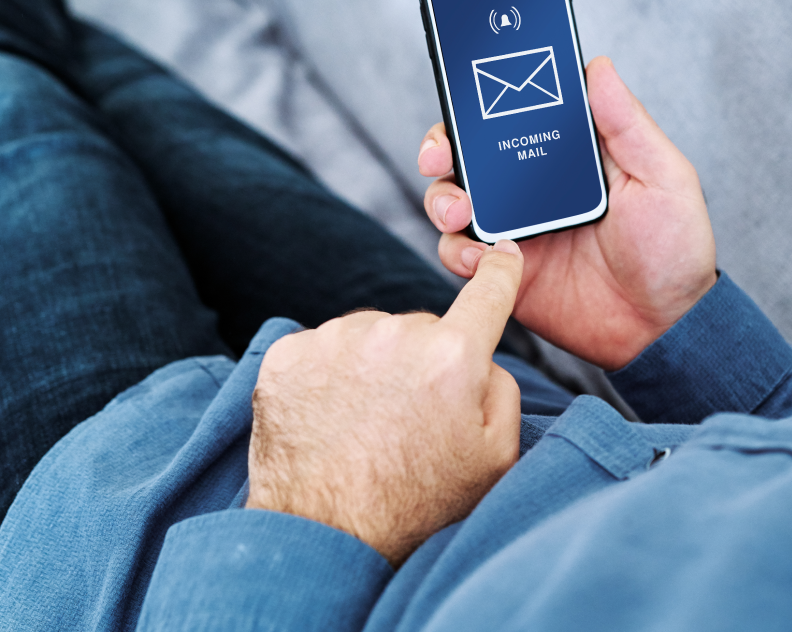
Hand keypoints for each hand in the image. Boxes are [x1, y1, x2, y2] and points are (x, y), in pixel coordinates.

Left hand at [246, 242, 523, 567]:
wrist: (323, 539)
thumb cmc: (417, 505)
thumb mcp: (497, 457)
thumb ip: (504, 390)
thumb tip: (484, 356)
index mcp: (453, 355)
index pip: (488, 292)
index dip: (499, 270)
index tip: (502, 253)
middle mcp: (393, 332)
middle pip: (422, 327)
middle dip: (423, 359)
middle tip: (410, 418)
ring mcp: (334, 340)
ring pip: (370, 335)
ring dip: (373, 365)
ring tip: (366, 424)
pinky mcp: (287, 354)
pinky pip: (323, 348)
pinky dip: (328, 375)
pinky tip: (331, 418)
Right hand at [419, 56, 716, 370]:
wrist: (666, 329)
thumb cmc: (675, 252)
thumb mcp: (663, 178)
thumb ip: (628, 125)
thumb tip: (599, 68)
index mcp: (568, 157)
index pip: (513, 116)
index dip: (481, 103)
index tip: (466, 97)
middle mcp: (533, 188)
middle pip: (468, 155)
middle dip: (441, 149)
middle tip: (439, 159)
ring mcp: (515, 229)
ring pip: (454, 201)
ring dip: (444, 200)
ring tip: (462, 213)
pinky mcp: (506, 271)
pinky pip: (463, 255)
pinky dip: (460, 253)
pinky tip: (486, 258)